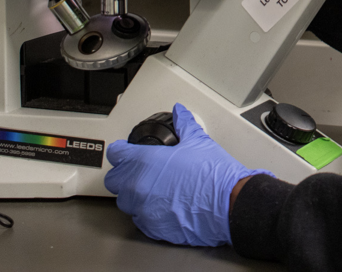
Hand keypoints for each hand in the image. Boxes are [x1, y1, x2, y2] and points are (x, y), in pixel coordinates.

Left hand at [105, 103, 272, 246]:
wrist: (228, 204)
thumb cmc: (213, 175)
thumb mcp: (198, 141)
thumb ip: (184, 125)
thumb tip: (180, 113)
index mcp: (146, 161)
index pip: (116, 154)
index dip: (121, 150)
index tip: (125, 151)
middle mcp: (139, 186)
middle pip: (114, 180)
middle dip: (124, 174)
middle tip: (139, 170)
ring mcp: (143, 209)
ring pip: (125, 202)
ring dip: (134, 195)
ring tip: (153, 189)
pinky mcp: (152, 228)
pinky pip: (139, 219)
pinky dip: (147, 212)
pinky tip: (163, 205)